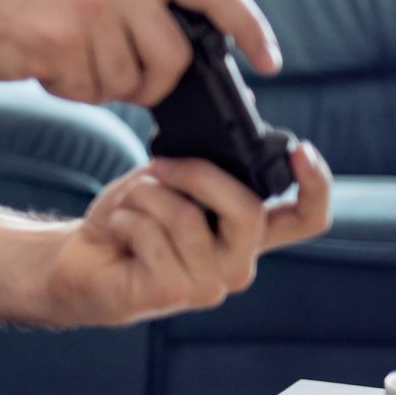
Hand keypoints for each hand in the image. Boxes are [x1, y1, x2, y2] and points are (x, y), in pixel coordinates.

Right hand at [0, 0, 281, 105]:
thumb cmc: (27, 3)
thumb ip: (144, 7)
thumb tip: (193, 60)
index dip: (251, 28)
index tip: (270, 62)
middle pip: (174, 58)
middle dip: (151, 83)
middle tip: (110, 76)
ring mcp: (89, 8)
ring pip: (130, 82)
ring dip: (99, 86)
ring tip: (63, 58)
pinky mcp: (59, 40)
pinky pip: (88, 90)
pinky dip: (68, 90)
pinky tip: (43, 65)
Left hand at [40, 142, 331, 325]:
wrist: (78, 261)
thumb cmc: (129, 220)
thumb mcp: (170, 178)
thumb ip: (208, 156)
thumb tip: (250, 101)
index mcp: (246, 234)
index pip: (307, 218)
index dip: (316, 186)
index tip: (302, 149)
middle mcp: (237, 263)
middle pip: (248, 208)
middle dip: (198, 173)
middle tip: (160, 166)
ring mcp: (209, 285)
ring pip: (187, 217)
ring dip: (145, 196)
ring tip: (128, 206)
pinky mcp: (173, 293)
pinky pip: (152, 235)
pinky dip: (124, 218)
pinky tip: (116, 231)